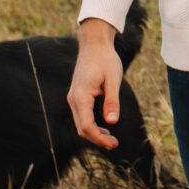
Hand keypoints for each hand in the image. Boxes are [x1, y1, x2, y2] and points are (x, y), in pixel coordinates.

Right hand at [68, 17, 123, 150]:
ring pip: (81, 123)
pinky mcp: (77, 96)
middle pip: (81, 128)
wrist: (94, 44)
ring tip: (111, 139)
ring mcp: (74, 98)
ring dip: (94, 133)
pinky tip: (104, 128)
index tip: (113, 143)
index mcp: (81, 96)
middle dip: (97, 139)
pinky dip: (91, 125)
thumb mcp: (113, 80)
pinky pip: (82, 116)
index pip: (86, 126)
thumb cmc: (105, 60)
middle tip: (114, 144)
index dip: (99, 138)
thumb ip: (112, 101)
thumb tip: (112, 122)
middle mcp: (73, 99)